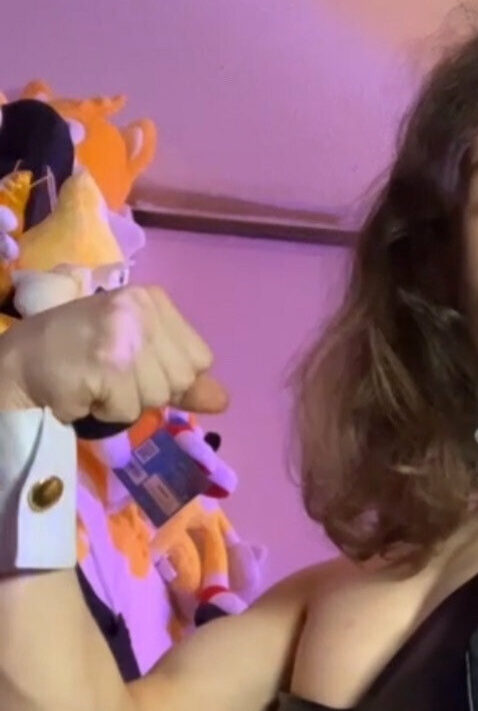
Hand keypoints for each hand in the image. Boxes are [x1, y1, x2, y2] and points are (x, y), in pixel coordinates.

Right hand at [0, 284, 228, 425]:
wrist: (20, 359)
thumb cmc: (79, 355)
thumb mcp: (137, 356)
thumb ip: (183, 378)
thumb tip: (223, 401)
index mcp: (154, 300)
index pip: (199, 359)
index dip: (169, 376)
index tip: (132, 365)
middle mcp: (141, 309)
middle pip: (180, 381)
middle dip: (147, 392)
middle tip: (109, 374)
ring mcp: (123, 333)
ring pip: (155, 398)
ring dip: (123, 403)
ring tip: (95, 381)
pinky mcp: (107, 362)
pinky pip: (127, 410)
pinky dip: (104, 411)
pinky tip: (82, 388)